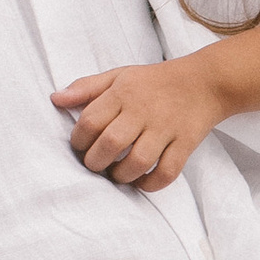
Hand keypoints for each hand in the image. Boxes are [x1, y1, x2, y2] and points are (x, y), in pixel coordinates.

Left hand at [53, 56, 225, 189]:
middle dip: (95, 162)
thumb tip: (55, 99)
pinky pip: (167, 172)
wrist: (204, 82)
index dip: (78, 141)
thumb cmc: (155, 81)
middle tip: (96, 165)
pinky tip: (142, 181)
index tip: (81, 147)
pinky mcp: (185, 144)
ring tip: (116, 175)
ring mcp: (166, 129)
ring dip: (121, 175)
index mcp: (123, 93)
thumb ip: (87, 88)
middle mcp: (143, 111)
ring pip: (138, 161)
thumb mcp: (119, 75)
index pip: (90, 122)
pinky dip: (151, 183)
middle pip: (110, 144)